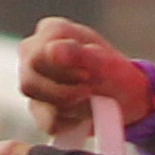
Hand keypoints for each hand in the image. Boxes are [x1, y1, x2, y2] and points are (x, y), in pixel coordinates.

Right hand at [19, 18, 154, 134]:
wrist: (125, 96)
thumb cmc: (113, 71)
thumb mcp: (104, 61)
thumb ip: (79, 53)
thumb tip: (52, 50)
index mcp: (49, 31)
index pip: (38, 57)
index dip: (62, 72)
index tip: (87, 75)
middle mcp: (32, 55)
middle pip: (29, 83)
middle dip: (65, 93)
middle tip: (90, 91)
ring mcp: (32, 83)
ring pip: (38, 104)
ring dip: (73, 107)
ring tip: (92, 100)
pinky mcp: (38, 111)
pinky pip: (49, 123)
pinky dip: (73, 121)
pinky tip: (84, 111)